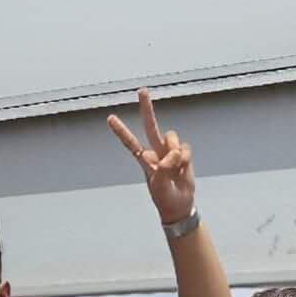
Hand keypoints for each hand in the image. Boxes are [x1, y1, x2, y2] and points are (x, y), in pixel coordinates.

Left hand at [107, 90, 196, 226]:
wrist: (180, 205)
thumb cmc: (165, 197)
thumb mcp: (159, 187)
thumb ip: (162, 170)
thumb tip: (168, 155)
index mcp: (144, 160)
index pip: (130, 143)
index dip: (121, 131)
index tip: (110, 118)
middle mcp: (156, 151)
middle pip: (151, 126)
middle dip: (147, 108)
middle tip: (142, 90)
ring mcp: (169, 151)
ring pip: (172, 138)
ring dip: (174, 153)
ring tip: (174, 169)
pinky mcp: (183, 154)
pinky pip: (184, 149)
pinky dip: (185, 159)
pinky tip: (183, 169)